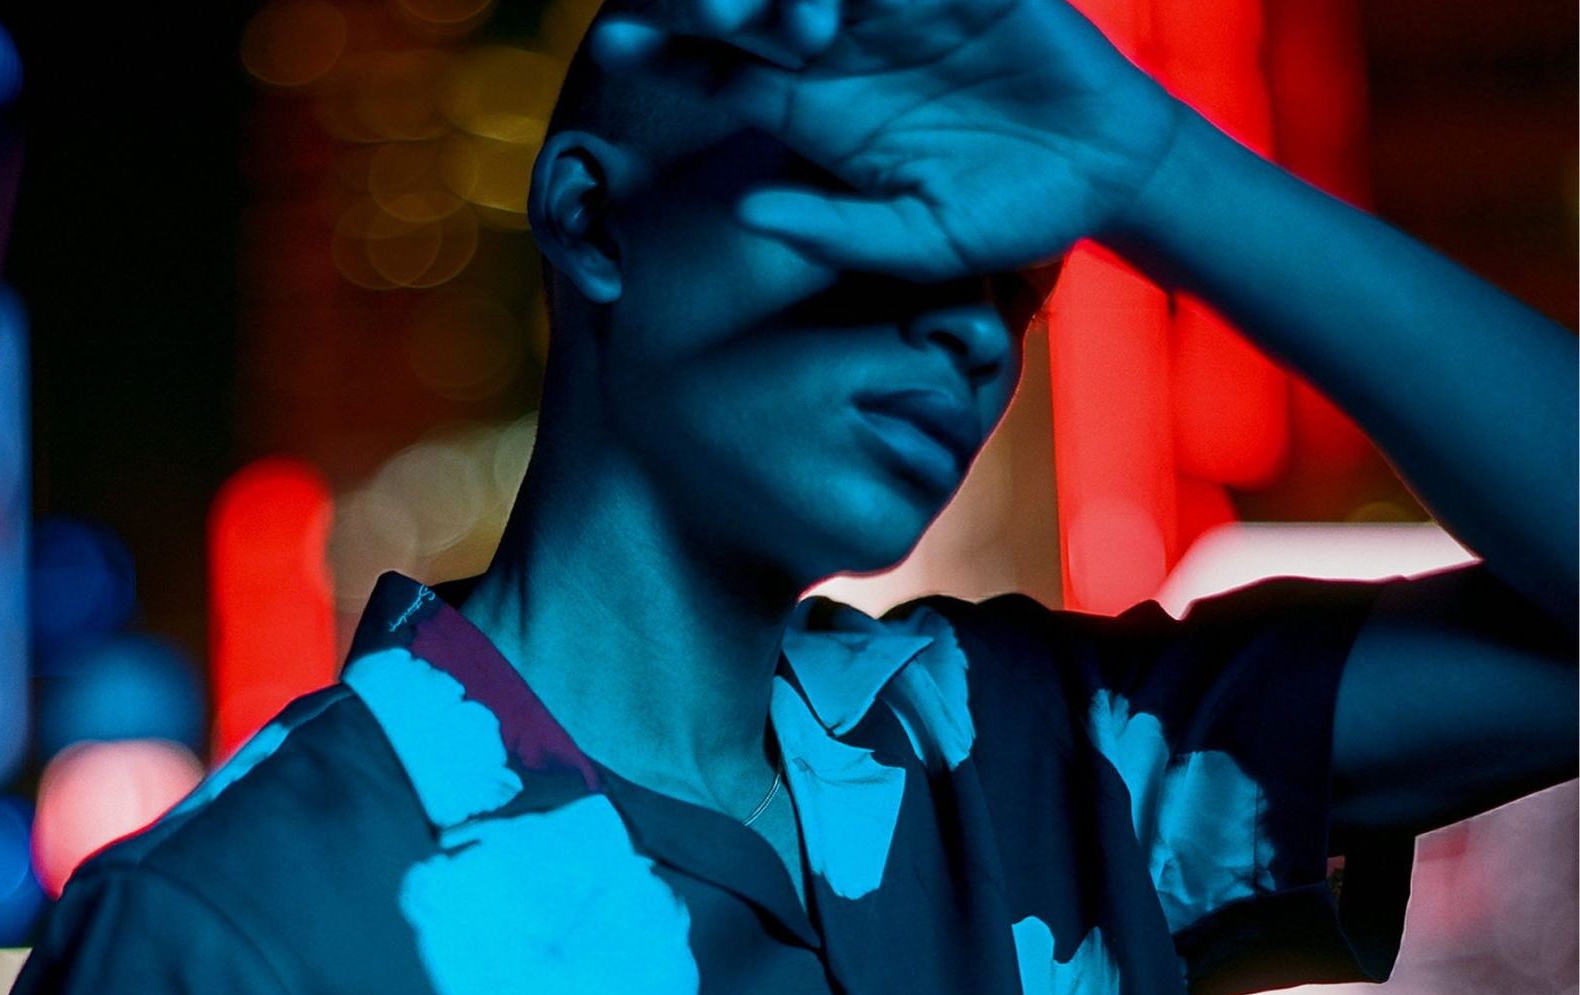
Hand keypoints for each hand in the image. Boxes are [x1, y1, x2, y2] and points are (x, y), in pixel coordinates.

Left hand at [592, 0, 1189, 282]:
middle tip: (685, 3)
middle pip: (744, 2)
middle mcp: (834, 46)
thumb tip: (746, 215)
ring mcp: (892, 5)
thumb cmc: (1001, 215)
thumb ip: (833, 230)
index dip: (665, 53)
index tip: (619, 49)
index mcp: (806, 107)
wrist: (1106, 174)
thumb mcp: (914, 240)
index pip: (714, 67)